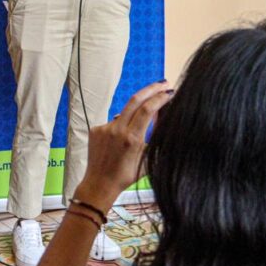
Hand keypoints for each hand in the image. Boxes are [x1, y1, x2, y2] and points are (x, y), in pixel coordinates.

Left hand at [72, 81, 171, 211]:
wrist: (100, 183)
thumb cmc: (127, 175)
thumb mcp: (147, 158)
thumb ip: (152, 137)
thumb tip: (156, 116)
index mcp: (132, 138)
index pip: (148, 110)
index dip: (160, 98)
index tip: (170, 92)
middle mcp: (117, 130)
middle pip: (135, 100)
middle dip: (151, 89)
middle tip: (163, 83)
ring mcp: (104, 128)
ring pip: (124, 113)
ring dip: (135, 113)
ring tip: (140, 128)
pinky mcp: (95, 129)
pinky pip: (113, 123)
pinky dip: (121, 127)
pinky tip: (119, 142)